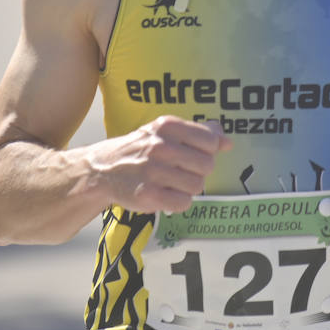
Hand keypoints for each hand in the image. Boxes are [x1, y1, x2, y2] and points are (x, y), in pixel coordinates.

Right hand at [89, 116, 231, 213]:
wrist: (103, 169)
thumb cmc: (141, 149)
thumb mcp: (165, 132)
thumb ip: (198, 133)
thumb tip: (227, 141)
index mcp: (167, 126)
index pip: (210, 140)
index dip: (207, 151)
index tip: (194, 154)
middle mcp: (160, 147)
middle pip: (207, 165)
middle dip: (198, 171)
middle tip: (181, 171)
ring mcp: (153, 171)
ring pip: (197, 185)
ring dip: (188, 188)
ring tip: (172, 183)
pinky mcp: (148, 195)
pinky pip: (183, 203)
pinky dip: (178, 202)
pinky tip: (166, 195)